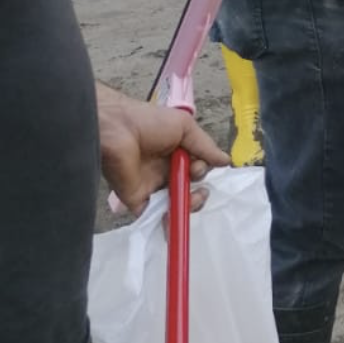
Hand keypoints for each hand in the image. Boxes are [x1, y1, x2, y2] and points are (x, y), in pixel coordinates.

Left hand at [97, 87, 229, 215]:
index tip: (199, 166)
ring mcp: (153, 187)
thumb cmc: (149, 122)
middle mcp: (166, 171)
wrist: (117, 130)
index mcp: (176, 152)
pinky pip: (156, 216)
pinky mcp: (138, 201)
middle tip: (194, 178)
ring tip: (192, 197)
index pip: (197, 169)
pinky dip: (168, 221)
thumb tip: (226, 161)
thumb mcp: (184, 126)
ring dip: (190, 204)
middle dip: (199, 189)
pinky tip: (177, 213)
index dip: (203, 170)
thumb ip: (205, 147)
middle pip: (189, 188)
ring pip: (177, 204)